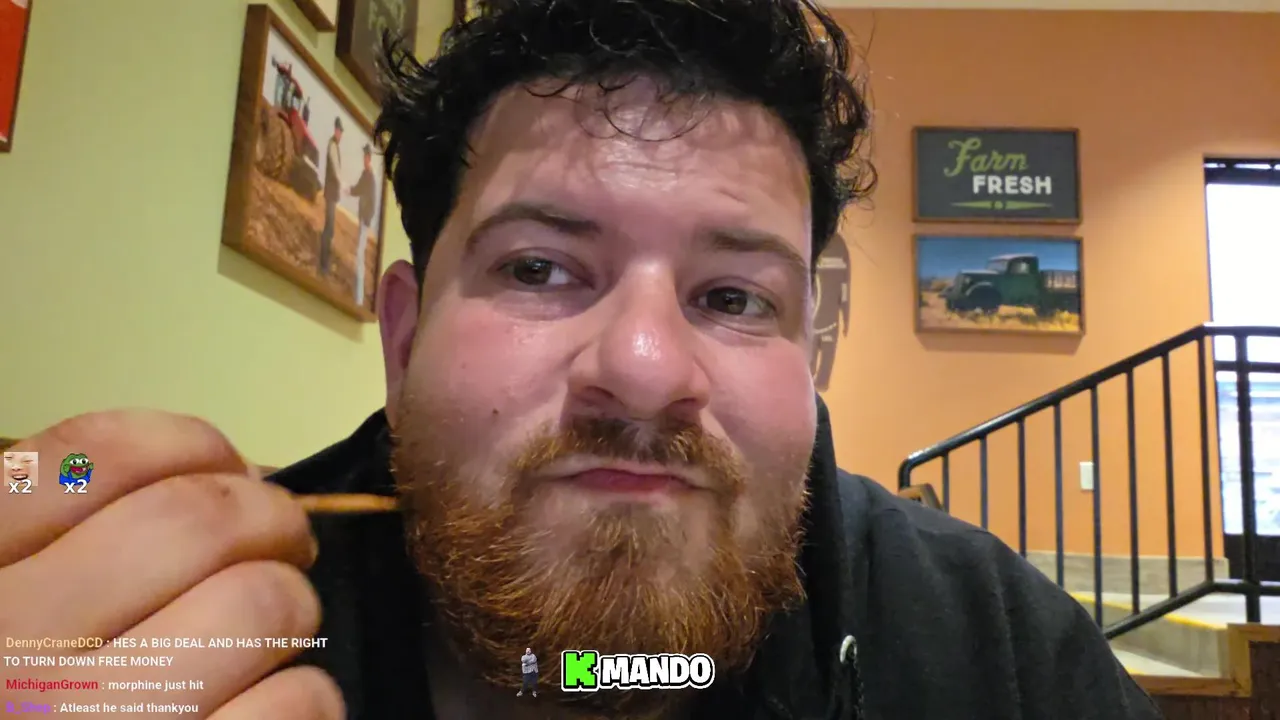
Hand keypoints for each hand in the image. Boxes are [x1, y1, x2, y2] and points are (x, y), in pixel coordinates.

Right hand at [0, 410, 343, 718]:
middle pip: (198, 522)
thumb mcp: (11, 618)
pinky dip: (308, 698)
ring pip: (260, 606)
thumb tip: (229, 476)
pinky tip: (280, 709)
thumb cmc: (29, 706)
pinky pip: (293, 707)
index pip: (93, 460)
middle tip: (286, 544)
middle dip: (272, 520)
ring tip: (275, 633)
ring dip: (293, 609)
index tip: (230, 470)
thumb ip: (67, 546)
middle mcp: (12, 655)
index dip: (192, 446)